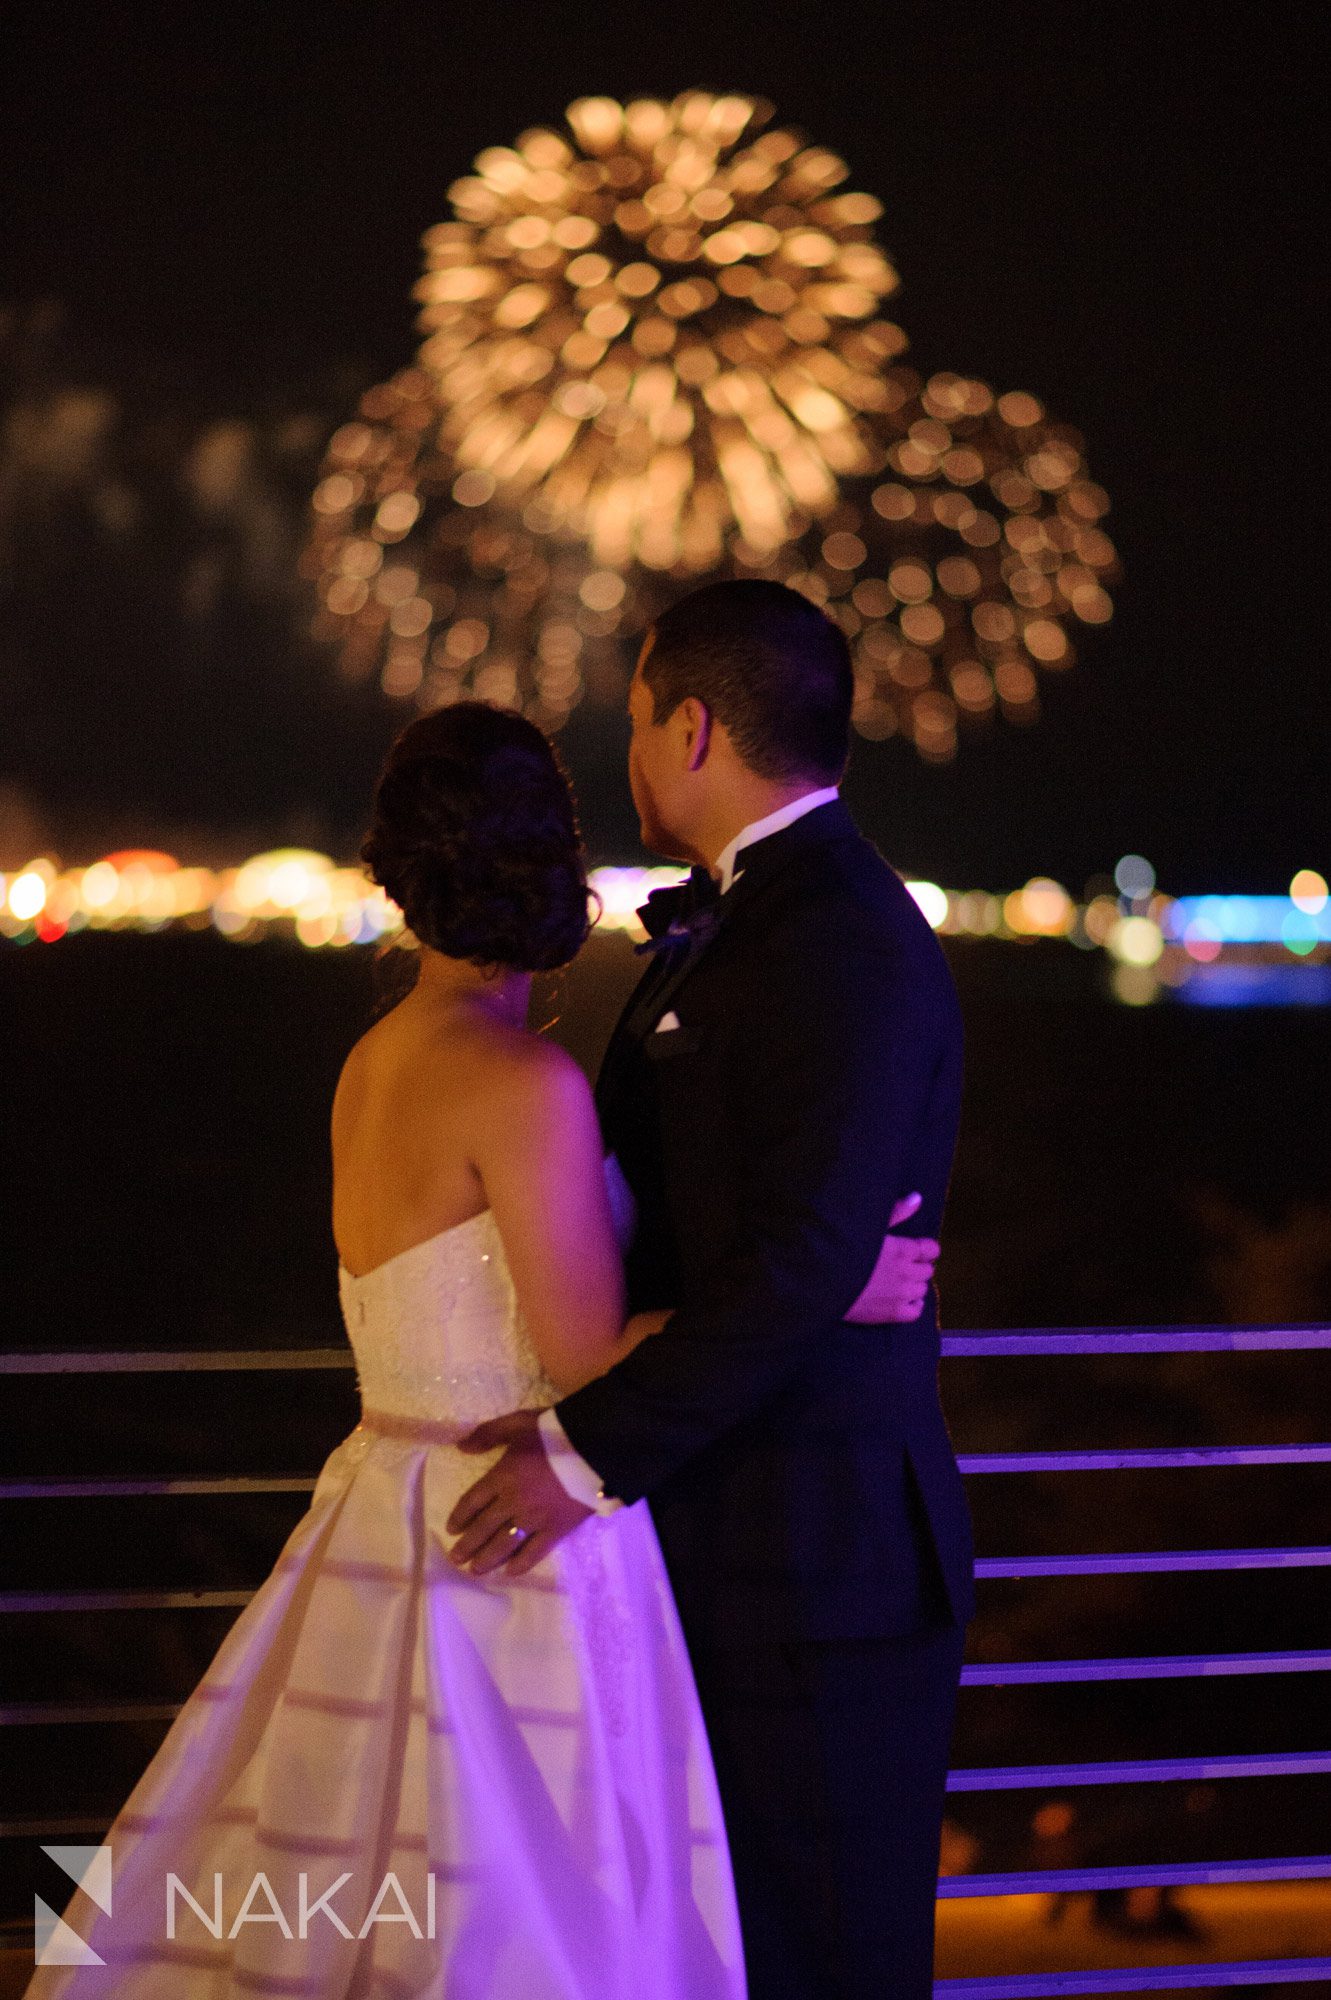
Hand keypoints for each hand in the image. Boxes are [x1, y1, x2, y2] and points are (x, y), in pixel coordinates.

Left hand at [446, 1410, 592, 1576]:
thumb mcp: (517, 1422)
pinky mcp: (556, 1529)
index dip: (460, 1517)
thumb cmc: (554, 1432)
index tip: (451, 1530)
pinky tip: (511, 1572)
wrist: (595, 1447)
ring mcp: (535, 1519)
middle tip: (456, 1559)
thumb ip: (489, 1433)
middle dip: (468, 1545)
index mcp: (502, 1476)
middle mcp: (513, 1502)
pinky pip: (535, 1552)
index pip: (473, 1501)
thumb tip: (461, 1447)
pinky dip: (522, 1564)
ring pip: (505, 1544)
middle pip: (484, 1527)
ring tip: (475, 1570)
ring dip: (488, 1559)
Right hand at [844, 1192, 939, 1323]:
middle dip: (918, 1265)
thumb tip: (918, 1198)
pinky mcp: (893, 1314)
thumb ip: (896, 1213)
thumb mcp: (868, 1226)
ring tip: (897, 1280)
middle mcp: (906, 1272)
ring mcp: (901, 1295)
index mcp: (902, 1249)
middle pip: (927, 1269)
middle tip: (900, 1264)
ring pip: (923, 1289)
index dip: (924, 1248)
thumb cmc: (843, 1250)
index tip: (914, 1249)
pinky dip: (913, 1304)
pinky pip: (917, 1311)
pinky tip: (902, 1298)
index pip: (931, 1249)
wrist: (822, 1283)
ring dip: (914, 1284)